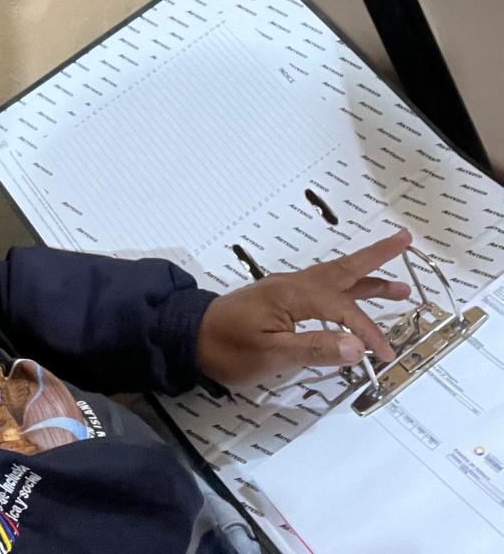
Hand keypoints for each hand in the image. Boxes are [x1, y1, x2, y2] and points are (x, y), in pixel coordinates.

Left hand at [195, 228, 412, 385]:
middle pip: (343, 269)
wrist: (191, 337)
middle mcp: (293, 285)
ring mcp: (287, 290)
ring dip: (366, 278)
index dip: (367, 330)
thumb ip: (314, 349)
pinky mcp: (282, 299)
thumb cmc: (226, 348)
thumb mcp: (270, 355)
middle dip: (376, 256)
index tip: (383, 354)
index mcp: (292, 295)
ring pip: (335, 278)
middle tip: (405, 241)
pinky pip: (324, 289)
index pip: (342, 309)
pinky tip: (355, 297)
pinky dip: (347, 289)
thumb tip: (356, 346)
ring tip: (398, 285)